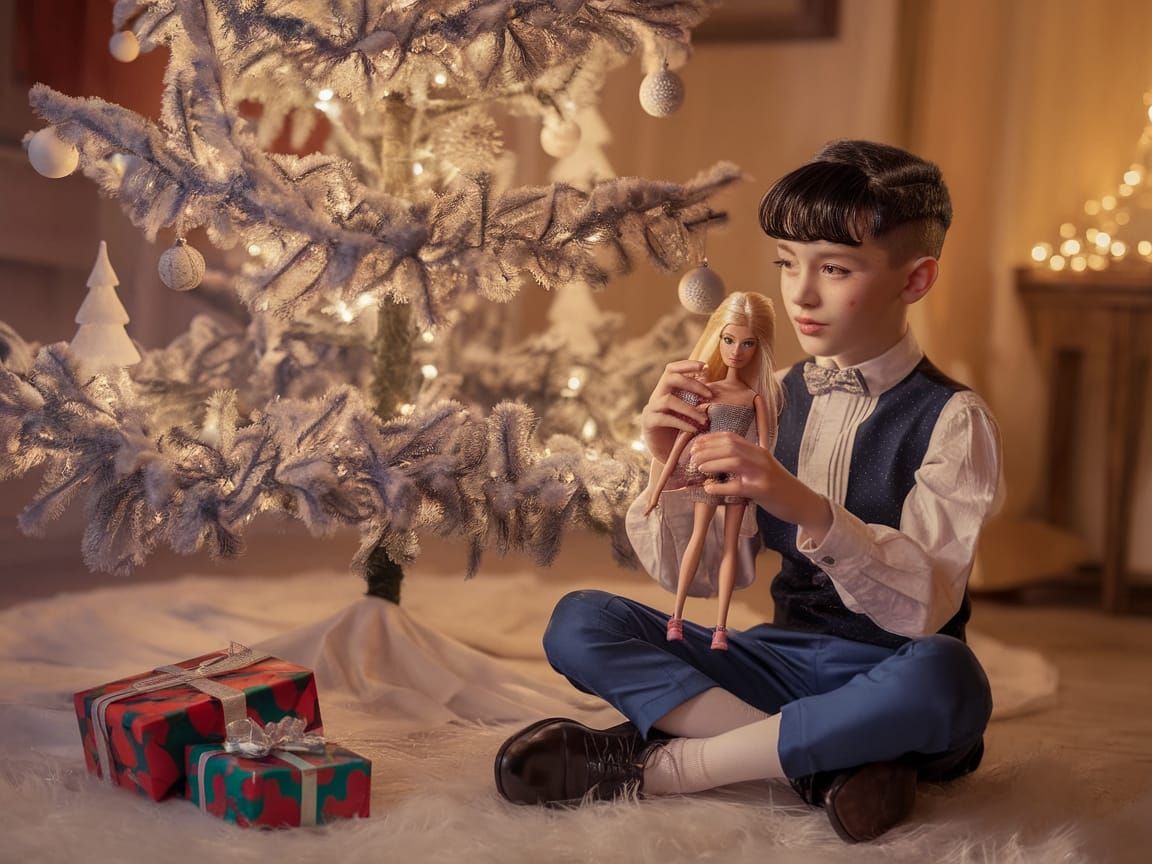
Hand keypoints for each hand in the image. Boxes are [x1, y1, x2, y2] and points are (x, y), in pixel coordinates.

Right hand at [640, 360, 712, 463]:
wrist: (669, 455)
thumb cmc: (684, 431)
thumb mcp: (693, 412)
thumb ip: (700, 400)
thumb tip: (717, 387)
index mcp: (667, 389)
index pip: (672, 369)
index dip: (687, 364)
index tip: (706, 367)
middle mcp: (657, 396)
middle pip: (670, 378)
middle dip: (692, 384)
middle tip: (710, 395)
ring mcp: (651, 409)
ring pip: (668, 400)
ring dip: (690, 408)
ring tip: (704, 419)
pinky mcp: (649, 423)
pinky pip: (665, 419)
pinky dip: (682, 423)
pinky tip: (694, 429)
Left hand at [689, 431, 832, 540]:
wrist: (802, 502)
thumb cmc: (778, 487)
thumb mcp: (762, 468)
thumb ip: (745, 461)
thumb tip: (716, 460)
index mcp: (759, 450)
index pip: (731, 437)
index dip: (710, 439)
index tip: (695, 444)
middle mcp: (761, 458)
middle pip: (730, 446)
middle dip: (707, 449)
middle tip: (692, 457)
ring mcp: (762, 473)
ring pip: (733, 461)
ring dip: (712, 463)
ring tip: (698, 468)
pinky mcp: (762, 490)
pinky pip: (737, 486)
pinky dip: (720, 487)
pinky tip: (709, 488)